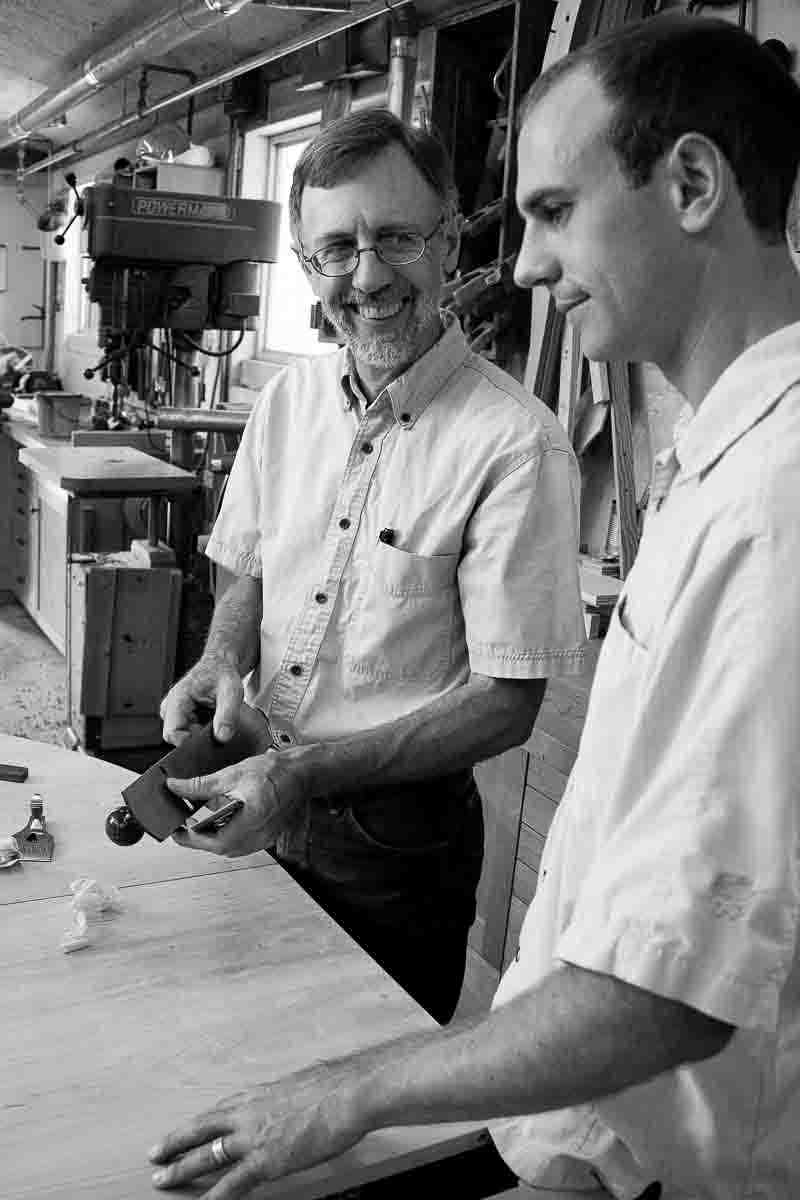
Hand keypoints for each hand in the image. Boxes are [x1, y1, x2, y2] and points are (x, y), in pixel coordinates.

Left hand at [149, 1060, 368, 1197]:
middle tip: (154, 1155)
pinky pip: (233, 1184)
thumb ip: (284, 1100)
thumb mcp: (300, 1087)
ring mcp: (254, 1137)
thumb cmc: (332, 1088)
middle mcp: (248, 1113)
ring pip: (207, 1155)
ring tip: (162, 1181)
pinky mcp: (266, 1160)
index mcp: (257, 1095)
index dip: (196, 1124)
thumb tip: (287, 1105)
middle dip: (175, 1144)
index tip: (181, 1131)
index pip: (217, 1112)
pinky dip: (215, 1198)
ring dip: (182, 1170)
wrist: (347, 1094)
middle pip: (201, 1130)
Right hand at [160, 656, 243, 745]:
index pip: (172, 734)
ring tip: (217, 721)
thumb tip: (222, 738)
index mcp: (177, 700)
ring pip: (185, 737)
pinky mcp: (182, 717)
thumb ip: (227, 714)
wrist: (220, 665)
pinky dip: (203, 732)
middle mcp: (171, 708)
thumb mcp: (231, 691)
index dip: (190, 743)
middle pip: (179, 738)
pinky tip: (214, 723)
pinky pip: (190, 732)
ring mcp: (175, 714)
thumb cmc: (222, 673)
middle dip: (199, 739)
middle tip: (219, 728)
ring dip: (202, 735)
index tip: (211, 740)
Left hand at [167, 750, 306, 855]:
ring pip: (230, 847)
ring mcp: (264, 839)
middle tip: (182, 826)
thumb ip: (201, 785)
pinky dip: (226, 834)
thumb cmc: (276, 771)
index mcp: (251, 821)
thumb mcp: (233, 774)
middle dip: (198, 839)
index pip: (213, 841)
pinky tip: (220, 821)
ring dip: (211, 838)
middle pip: (220, 847)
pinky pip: (241, 842)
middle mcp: (259, 835)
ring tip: (198, 823)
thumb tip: (177, 788)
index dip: (190, 838)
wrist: (302, 773)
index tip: (175, 830)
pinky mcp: (266, 836)